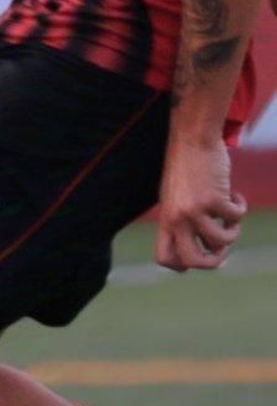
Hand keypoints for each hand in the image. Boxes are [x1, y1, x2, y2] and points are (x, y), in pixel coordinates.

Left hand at [154, 139, 246, 270]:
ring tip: (231, 216)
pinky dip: (240, 208)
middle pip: (193, 261)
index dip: (183, 265)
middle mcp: (176, 218)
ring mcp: (194, 210)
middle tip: (223, 249)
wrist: (192, 140)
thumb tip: (210, 250)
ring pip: (221, 242)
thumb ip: (184, 222)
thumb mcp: (176, 198)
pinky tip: (235, 195)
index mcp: (164, 219)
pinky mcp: (213, 199)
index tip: (200, 255)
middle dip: (214, 262)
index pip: (164, 257)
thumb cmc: (186, 169)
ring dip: (233, 232)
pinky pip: (236, 217)